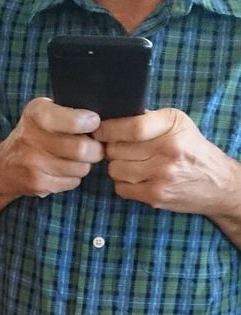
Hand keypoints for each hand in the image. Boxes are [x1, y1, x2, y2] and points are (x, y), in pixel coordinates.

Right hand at [0, 98, 103, 198]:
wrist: (4, 167)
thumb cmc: (35, 134)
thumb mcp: (44, 113)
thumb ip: (69, 112)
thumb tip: (104, 120)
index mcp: (36, 114)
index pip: (74, 120)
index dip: (90, 123)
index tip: (93, 123)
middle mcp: (31, 138)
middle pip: (81, 149)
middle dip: (95, 149)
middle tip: (94, 147)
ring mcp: (33, 164)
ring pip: (80, 168)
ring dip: (84, 164)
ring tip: (75, 159)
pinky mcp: (38, 184)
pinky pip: (72, 182)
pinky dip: (73, 177)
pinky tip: (63, 170)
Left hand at [94, 108, 236, 218]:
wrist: (217, 184)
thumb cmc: (192, 150)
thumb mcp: (178, 125)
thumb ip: (149, 120)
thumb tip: (113, 119)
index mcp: (172, 125)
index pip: (132, 127)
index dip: (108, 129)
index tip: (99, 130)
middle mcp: (167, 149)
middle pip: (117, 149)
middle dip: (111, 148)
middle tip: (118, 149)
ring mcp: (161, 175)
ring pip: (115, 169)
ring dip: (116, 166)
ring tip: (129, 164)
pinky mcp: (155, 195)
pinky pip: (121, 188)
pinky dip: (123, 183)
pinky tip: (135, 178)